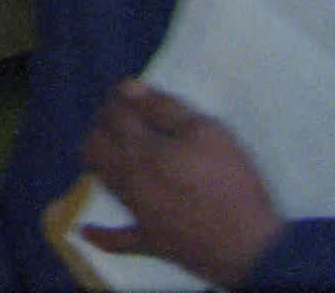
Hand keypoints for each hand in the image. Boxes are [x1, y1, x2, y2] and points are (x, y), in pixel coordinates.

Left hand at [79, 79, 282, 285]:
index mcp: (140, 150)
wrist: (248, 245)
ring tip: (113, 150)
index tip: (129, 92)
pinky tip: (86, 230)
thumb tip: (129, 89)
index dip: (119, 98)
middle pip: (95, 145)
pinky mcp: (148, 241)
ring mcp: (135, 212)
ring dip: (100, 161)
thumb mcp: (207, 133)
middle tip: (121, 118)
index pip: (115, 115)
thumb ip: (165, 108)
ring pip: (102, 182)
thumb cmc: (230, 183)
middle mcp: (127, 178)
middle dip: (102, 125)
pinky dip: (100, 235)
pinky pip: (116, 241)